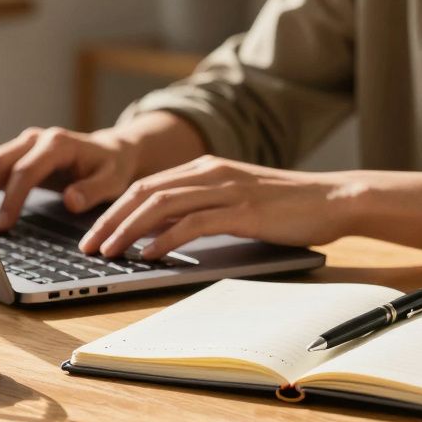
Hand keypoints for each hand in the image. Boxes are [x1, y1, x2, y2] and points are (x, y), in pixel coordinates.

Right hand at [0, 127, 138, 230]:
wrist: (111, 152)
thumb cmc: (112, 167)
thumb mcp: (114, 180)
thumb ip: (94, 190)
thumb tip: (71, 201)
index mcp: (57, 144)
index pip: (25, 170)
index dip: (12, 198)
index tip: (3, 225)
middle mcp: (36, 139)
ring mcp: (24, 145)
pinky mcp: (18, 154)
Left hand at [78, 156, 357, 259]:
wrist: (333, 198)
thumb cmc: (287, 205)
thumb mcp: (235, 200)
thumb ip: (200, 209)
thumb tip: (160, 233)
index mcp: (204, 167)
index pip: (144, 185)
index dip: (113, 209)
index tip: (93, 233)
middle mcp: (210, 172)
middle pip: (143, 192)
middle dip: (109, 220)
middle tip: (87, 247)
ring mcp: (226, 189)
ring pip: (161, 205)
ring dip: (128, 230)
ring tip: (108, 252)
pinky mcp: (242, 210)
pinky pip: (193, 223)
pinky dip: (165, 239)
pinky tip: (148, 254)